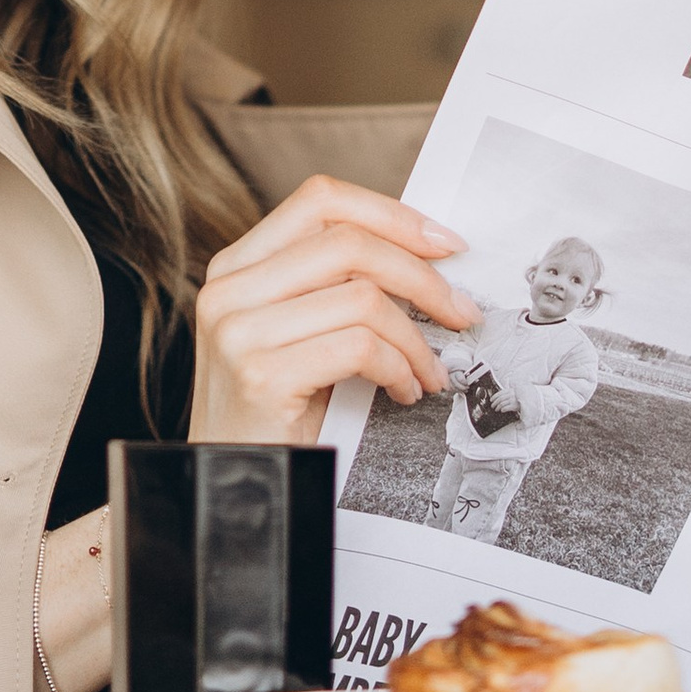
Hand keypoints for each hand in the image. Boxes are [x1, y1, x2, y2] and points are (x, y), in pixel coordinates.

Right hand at [189, 175, 476, 447]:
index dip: (390, 213)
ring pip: (362, 297)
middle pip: (349, 243)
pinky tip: (404, 391)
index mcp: (236, 266)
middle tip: (462, 313)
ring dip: (416, 339)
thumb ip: (334, 287)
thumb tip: (427, 255)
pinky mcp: (260, 376)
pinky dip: (399, 369)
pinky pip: (359, 348)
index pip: (320, 200)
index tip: (445, 243)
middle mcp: (228, 289)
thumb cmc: (280, 414)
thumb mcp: (298, 334)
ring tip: (431, 372)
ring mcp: (238, 331)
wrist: (235, 492)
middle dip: (422, 277)